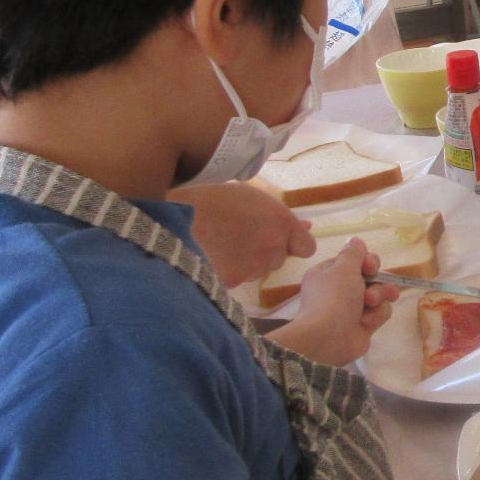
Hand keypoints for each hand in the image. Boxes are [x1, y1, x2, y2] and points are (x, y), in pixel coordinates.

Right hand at [175, 181, 314, 286]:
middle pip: (279, 259)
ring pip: (258, 271)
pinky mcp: (233, 282)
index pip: (307, 247)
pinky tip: (212, 258)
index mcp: (281, 222)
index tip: (279, 240)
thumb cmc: (211, 200)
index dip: (294, 245)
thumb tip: (307, 227)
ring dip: (247, 263)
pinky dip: (229, 273)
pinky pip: (238, 280)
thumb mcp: (249, 196)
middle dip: (266, 252)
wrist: (172, 218)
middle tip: (240, 238)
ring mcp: (253, 267)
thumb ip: (279, 215)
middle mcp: (273, 247)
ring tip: (222, 245)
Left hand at [270, 239, 394, 365]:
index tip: (369, 267)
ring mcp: (352, 309)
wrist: (329, 337)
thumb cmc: (334, 297)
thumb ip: (354, 253)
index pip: (354, 262)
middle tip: (371, 288)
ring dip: (378, 298)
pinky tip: (365, 322)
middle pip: (371, 278)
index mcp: (328, 274)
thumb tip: (355, 240)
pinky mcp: (363, 325)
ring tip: (369, 304)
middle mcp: (339, 291)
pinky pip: (380, 313)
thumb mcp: (343, 267)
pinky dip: (375, 316)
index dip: (367, 262)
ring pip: (380, 295)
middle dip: (376, 282)